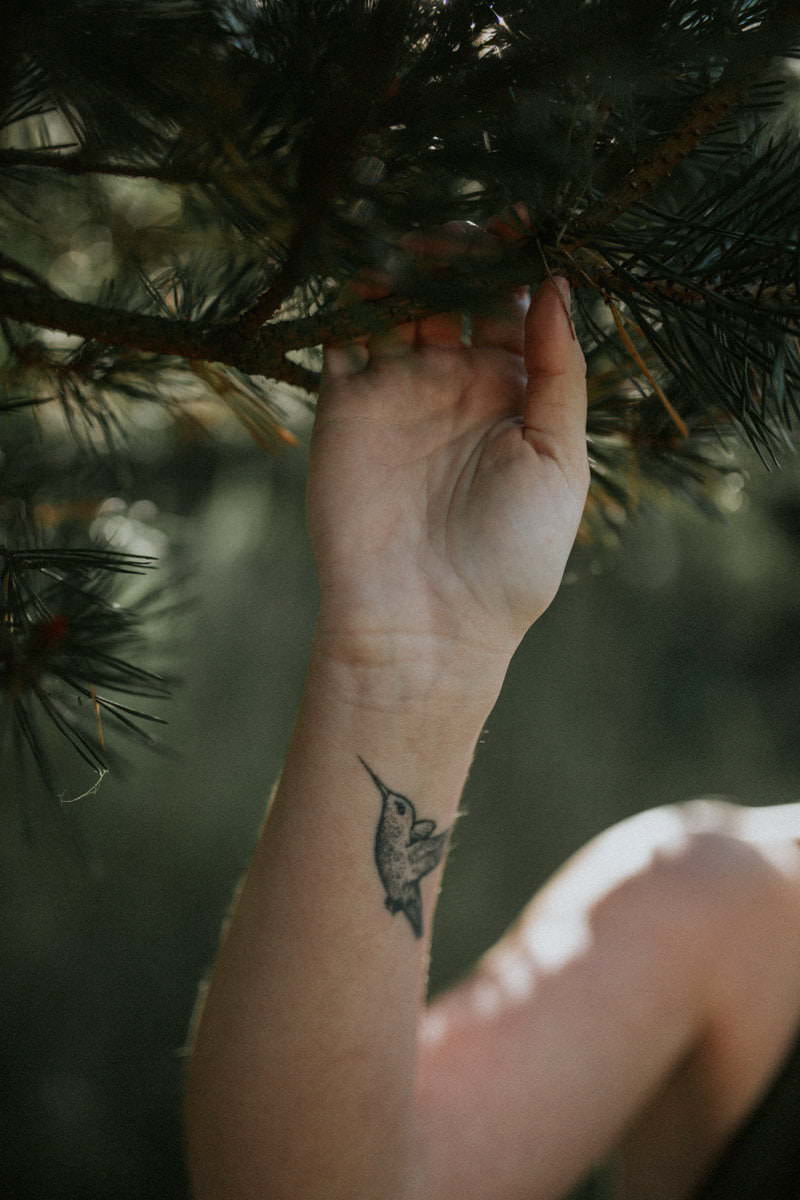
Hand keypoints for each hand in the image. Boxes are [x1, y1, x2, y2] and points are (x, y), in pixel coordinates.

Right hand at [307, 224, 588, 681]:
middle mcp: (455, 385)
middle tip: (457, 234)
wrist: (424, 623)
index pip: (513, 308)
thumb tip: (556, 286)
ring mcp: (397, 392)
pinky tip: (362, 272)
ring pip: (397, 305)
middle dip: (456, 255)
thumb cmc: (509, 554)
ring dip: (403, 267)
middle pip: (454, 294)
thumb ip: (560, 373)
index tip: (520, 222)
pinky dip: (346, 301)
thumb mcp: (560, 459)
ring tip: (412, 246)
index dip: (515, 264)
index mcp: (513, 395)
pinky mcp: (344, 406)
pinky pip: (341, 338)